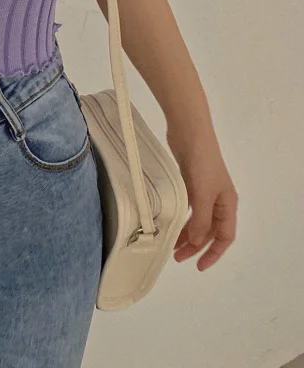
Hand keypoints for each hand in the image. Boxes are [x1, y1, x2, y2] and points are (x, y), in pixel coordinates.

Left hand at [167, 126, 237, 270]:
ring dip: (186, 233)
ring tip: (170, 245)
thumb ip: (200, 219)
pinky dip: (180, 218)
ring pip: (196, 220)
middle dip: (195, 246)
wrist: (189, 133)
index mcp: (227, 204)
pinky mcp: (189, 182)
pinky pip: (187, 208)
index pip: (224, 236)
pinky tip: (170, 224)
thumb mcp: (203, 194)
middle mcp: (217, 200)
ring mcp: (203, 191)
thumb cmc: (201, 163)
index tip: (199, 266)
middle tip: (177, 257)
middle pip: (209, 230)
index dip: (213, 253)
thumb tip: (195, 242)